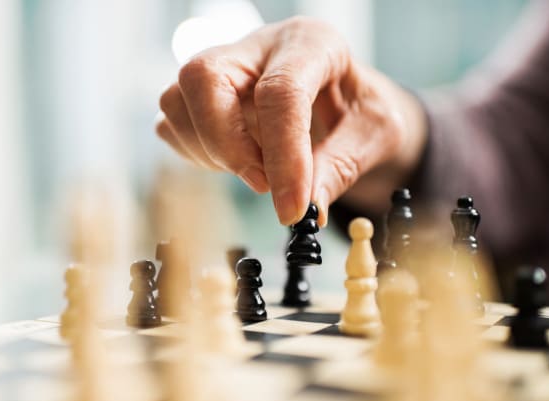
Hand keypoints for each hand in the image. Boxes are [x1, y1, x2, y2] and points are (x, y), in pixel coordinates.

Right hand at [157, 17, 426, 225]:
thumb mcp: (375, 134)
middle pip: (203, 77)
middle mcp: (257, 47)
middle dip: (226, 145)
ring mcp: (222, 69)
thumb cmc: (359, 110)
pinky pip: (172, 125)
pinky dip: (198, 154)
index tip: (291, 208)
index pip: (280, 92)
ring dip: (211, 152)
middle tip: (261, 185)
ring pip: (177, 101)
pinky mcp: (200, 96)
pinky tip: (237, 161)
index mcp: (310, 43)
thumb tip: (307, 208)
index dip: (283, 157)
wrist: (344, 101)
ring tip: (256, 169)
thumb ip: (342, 167)